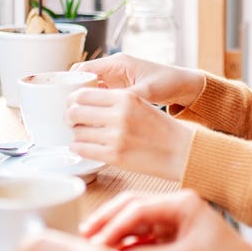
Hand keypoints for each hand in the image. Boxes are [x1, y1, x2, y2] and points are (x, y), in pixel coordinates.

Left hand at [67, 87, 194, 179]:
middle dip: (70, 117)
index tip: (73, 105)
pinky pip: (83, 149)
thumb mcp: (140, 103)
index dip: (73, 100)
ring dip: (76, 134)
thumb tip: (83, 103)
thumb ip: (115, 101)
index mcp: (126, 97)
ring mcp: (116, 137)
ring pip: (77, 133)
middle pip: (75, 112)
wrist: (181, 151)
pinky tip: (85, 146)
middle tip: (72, 121)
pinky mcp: (115, 156)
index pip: (83, 94)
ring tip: (83, 135)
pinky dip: (79, 148)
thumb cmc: (161, 128)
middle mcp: (119, 115)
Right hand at [70, 53, 205, 106]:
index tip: (64, 99)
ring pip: (90, 88)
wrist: (183, 85)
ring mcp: (116, 79)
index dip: (71, 82)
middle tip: (65, 111)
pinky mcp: (119, 89)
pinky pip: (100, 95)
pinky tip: (89, 119)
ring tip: (73, 117)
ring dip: (82, 100)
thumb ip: (130, 98)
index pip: (84, 68)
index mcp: (117, 63)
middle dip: (73, 93)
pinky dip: (93, 104)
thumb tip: (112, 108)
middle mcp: (113, 68)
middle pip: (83, 78)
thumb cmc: (168, 82)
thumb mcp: (148, 91)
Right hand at [84, 189, 251, 250]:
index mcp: (183, 202)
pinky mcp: (171, 230)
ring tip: (91, 244)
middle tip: (83, 236)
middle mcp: (175, 203)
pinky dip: (126, 242)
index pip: (138, 209)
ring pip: (134, 219)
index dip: (113, 226)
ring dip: (113, 231)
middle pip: (131, 206)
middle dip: (106, 220)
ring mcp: (172, 216)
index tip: (96, 244)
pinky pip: (142, 233)